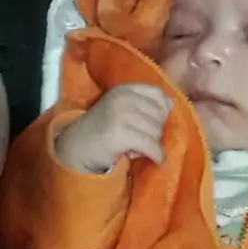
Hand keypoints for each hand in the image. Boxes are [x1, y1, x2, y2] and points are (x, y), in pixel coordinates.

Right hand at [55, 84, 172, 173]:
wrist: (74, 148)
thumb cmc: (103, 130)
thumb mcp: (123, 110)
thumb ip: (146, 105)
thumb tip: (171, 103)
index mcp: (125, 89)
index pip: (158, 94)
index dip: (161, 112)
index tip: (151, 124)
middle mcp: (122, 98)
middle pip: (160, 115)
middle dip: (155, 131)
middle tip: (140, 140)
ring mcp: (120, 114)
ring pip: (156, 131)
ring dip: (151, 145)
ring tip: (137, 148)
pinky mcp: (119, 133)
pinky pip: (151, 146)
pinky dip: (156, 156)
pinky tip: (154, 160)